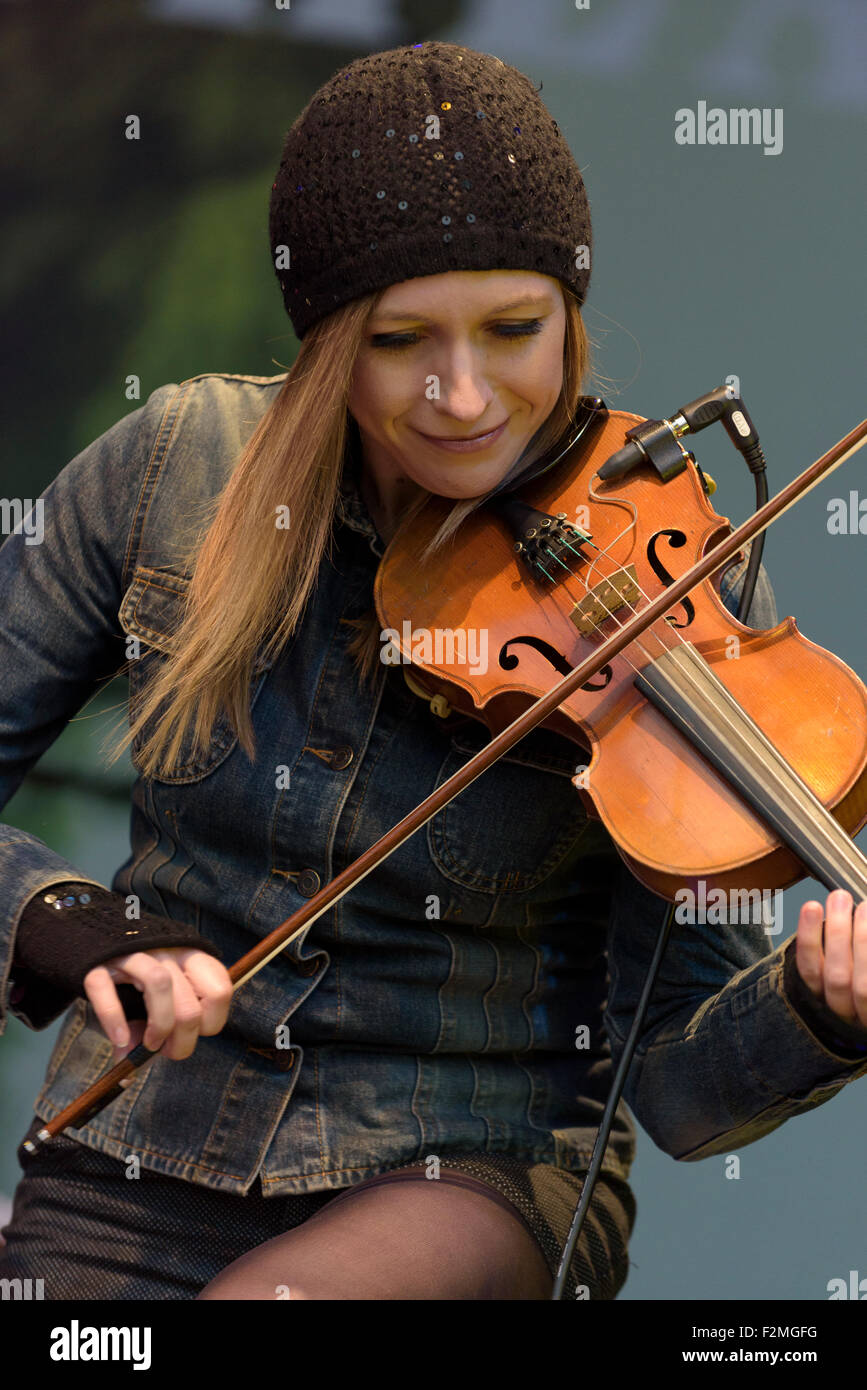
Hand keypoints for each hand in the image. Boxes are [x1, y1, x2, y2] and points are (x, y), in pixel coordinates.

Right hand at [84, 946, 232, 1060]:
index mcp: (191, 955)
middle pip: (189, 1000)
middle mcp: (166, 950)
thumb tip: (132, 1072)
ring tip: (149, 1044)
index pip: (220, 991)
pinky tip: (120, 1039)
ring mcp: (132, 952)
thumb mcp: (160, 995)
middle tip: (164, 1048)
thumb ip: (158, 1027)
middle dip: (181, 1038)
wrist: (90, 936)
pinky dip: (114, 1018)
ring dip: (159, 1025)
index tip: (191, 1035)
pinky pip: (105, 987)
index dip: (209, 1023)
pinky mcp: (97, 961)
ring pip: (159, 983)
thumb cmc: (135, 974)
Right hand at [795, 890, 866, 1028]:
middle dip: (837, 934)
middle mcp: (843, 1013)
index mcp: (822, 1001)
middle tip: (840, 898)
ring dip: (862, 943)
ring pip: (862, 986)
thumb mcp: (836, 971)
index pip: (810, 970)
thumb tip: (837, 908)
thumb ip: (835, 947)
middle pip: (836, 977)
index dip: (809, 938)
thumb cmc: (855, 986)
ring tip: (864, 908)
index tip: (811, 906)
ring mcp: (865, 1016)